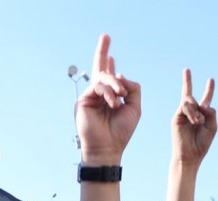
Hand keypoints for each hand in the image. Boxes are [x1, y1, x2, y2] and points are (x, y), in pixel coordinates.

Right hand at [75, 34, 140, 163]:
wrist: (108, 148)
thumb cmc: (121, 131)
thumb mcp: (134, 107)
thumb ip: (132, 89)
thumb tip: (120, 75)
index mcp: (110, 96)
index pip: (109, 76)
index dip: (110, 64)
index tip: (111, 54)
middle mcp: (99, 94)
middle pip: (99, 68)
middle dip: (102, 51)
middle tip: (105, 35)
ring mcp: (90, 97)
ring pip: (103, 78)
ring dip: (115, 85)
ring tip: (120, 97)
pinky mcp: (83, 100)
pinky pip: (98, 87)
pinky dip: (109, 93)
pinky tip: (114, 103)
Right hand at [171, 68, 215, 167]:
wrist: (189, 155)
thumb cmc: (201, 144)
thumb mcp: (213, 127)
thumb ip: (211, 112)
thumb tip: (202, 104)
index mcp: (202, 115)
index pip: (206, 100)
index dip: (209, 90)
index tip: (211, 79)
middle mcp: (192, 113)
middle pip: (189, 95)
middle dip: (187, 81)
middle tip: (186, 69)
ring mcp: (183, 115)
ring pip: (190, 101)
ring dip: (196, 110)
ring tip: (197, 122)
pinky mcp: (176, 117)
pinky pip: (185, 107)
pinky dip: (192, 112)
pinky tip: (194, 121)